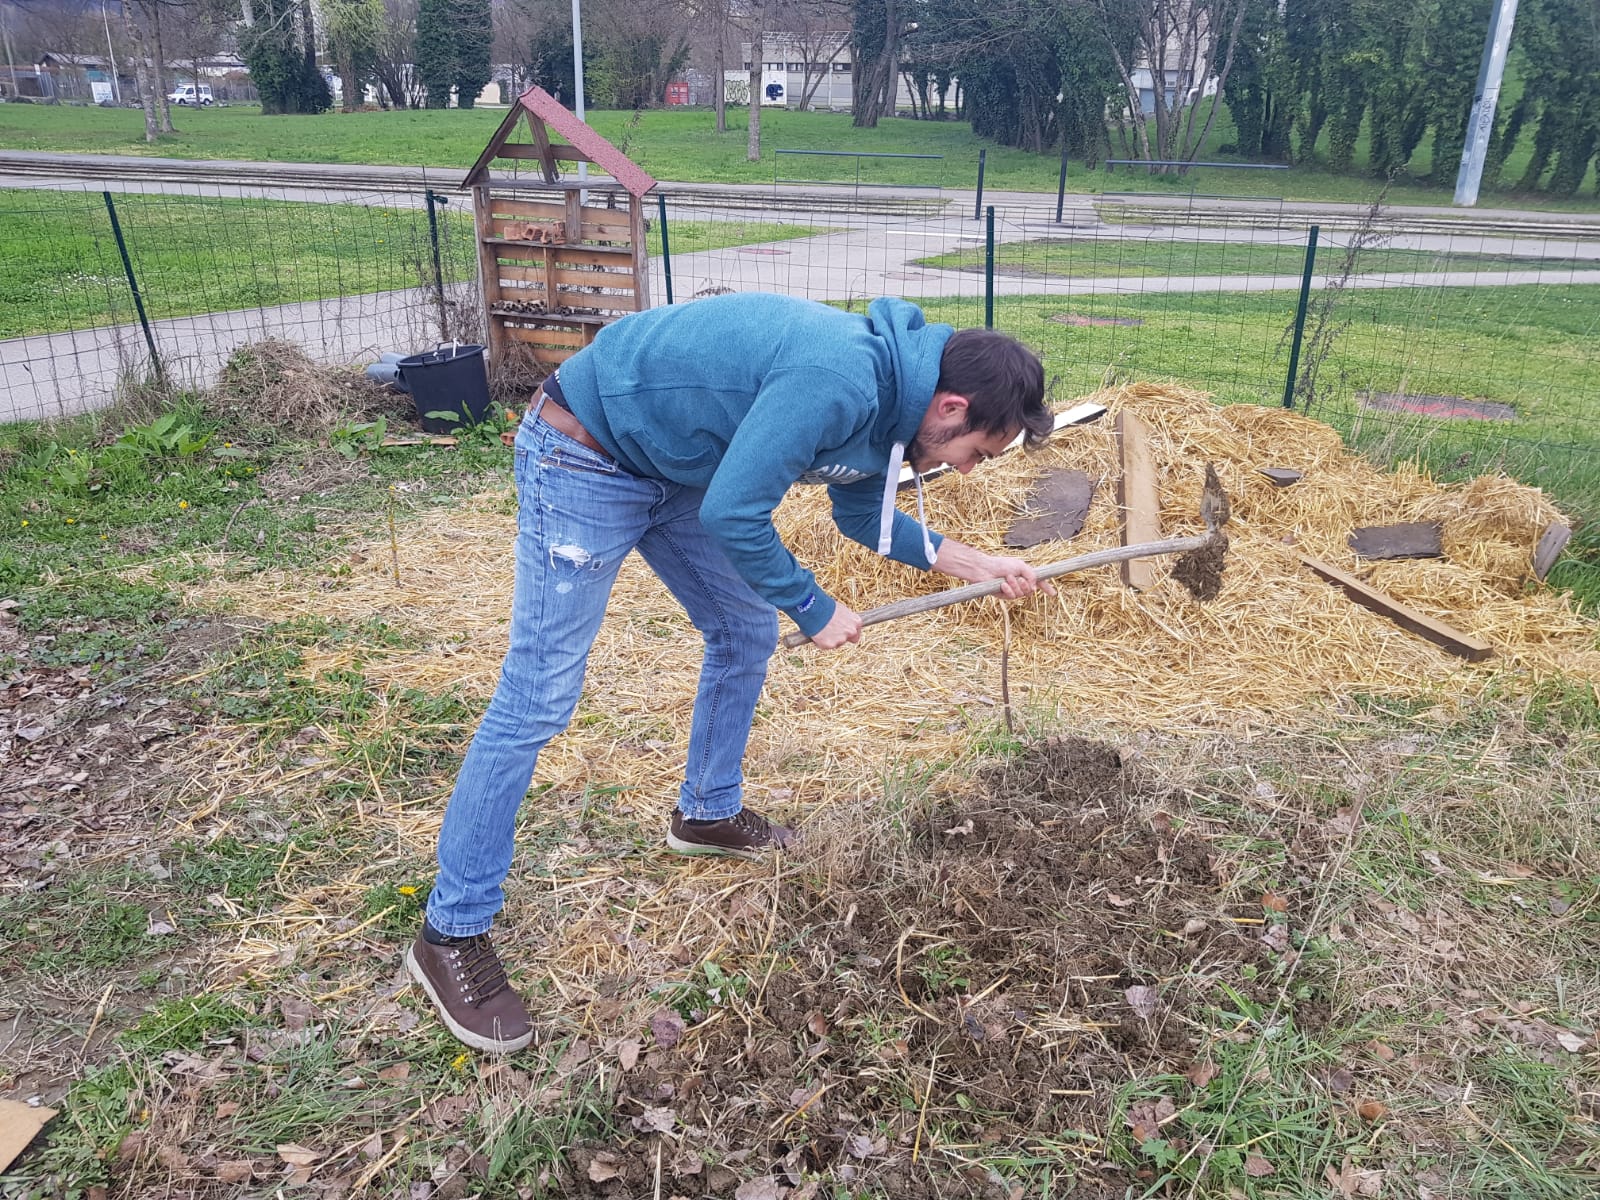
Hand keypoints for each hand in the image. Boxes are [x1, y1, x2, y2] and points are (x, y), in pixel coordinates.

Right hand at [809, 602, 863, 649]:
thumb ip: (845, 619)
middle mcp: (851, 632)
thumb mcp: (840, 610)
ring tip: (821, 629)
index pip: (856, 633)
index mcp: (856, 622)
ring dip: (829, 639)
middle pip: (846, 639)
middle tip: (830, 631)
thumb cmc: (826, 606)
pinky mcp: (829, 645)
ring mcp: (841, 639)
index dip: (847, 632)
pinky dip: (821, 641)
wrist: (814, 608)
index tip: (841, 631)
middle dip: (839, 636)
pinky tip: (817, 633)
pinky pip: (825, 645)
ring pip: (835, 643)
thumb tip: (842, 622)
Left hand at [932, 538, 1055, 598]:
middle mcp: (1020, 583)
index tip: (1053, 594)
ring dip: (1015, 586)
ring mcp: (1013, 590)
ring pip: (1022, 594)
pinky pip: (1012, 596)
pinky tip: (1002, 584)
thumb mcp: (1020, 566)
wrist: (985, 569)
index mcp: (1025, 574)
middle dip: (1026, 585)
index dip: (1046, 588)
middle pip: (1031, 591)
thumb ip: (1031, 575)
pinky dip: (1008, 590)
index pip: (1039, 582)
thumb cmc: (1001, 564)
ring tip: (1007, 578)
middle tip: (1019, 578)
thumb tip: (1034, 588)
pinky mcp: (1005, 596)